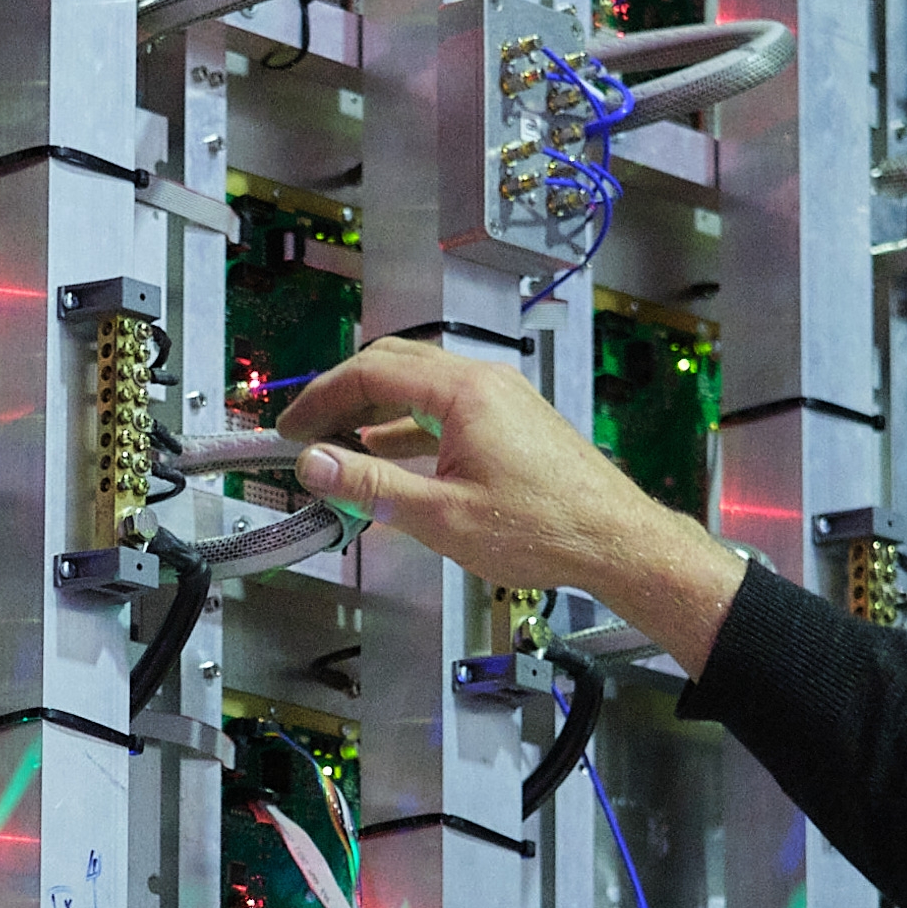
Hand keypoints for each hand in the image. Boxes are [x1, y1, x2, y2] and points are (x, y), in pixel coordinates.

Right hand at [280, 343, 747, 666]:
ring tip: (338, 449)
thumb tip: (313, 463)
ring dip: (373, 413)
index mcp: (463, 391)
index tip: (290, 429)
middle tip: (307, 433)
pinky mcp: (512, 420)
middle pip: (393, 366)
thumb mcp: (441, 516)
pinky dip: (407, 427)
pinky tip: (389, 458)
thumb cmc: (542, 530)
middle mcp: (483, 381)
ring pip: (419, 387)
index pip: (371, 371)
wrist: (616, 542)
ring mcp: (501, 397)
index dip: (321, 398)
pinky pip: (445, 408)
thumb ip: (370, 484)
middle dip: (342, 397)